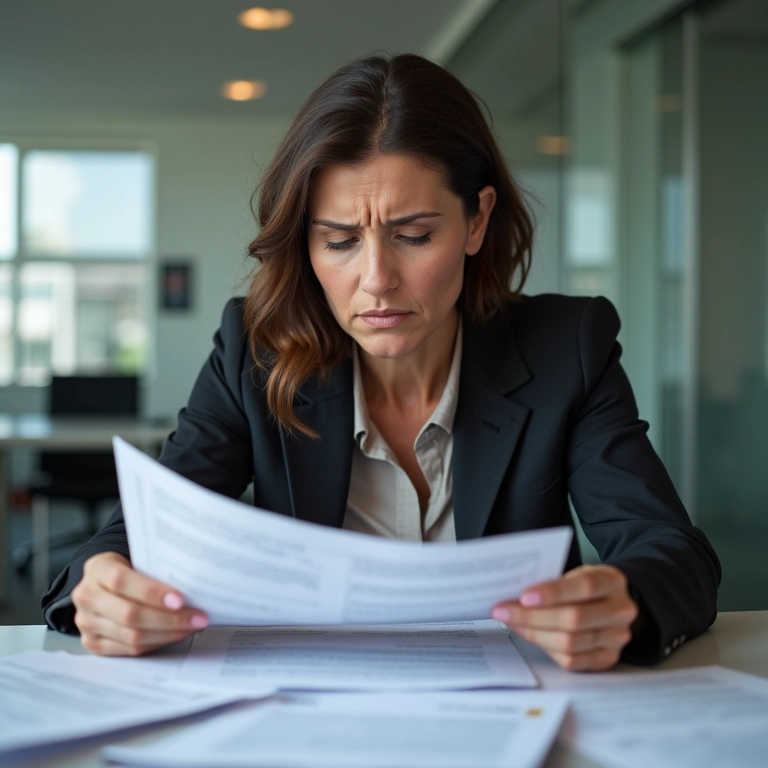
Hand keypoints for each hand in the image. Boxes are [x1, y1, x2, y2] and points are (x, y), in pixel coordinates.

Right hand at [72, 552, 208, 655]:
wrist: (103, 581)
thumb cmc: (129, 567)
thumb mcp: (137, 557)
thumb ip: (156, 568)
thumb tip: (194, 585)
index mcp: (98, 568)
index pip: (122, 581)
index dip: (152, 592)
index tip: (181, 600)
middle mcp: (87, 596)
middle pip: (129, 614)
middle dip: (169, 619)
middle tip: (198, 618)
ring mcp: (87, 623)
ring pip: (131, 636)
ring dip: (168, 634)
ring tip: (192, 627)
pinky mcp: (93, 643)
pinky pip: (128, 650)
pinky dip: (157, 643)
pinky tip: (175, 635)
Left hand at [491, 564, 637, 670]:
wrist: (612, 602)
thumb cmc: (585, 585)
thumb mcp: (576, 572)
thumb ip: (553, 580)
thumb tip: (514, 594)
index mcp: (613, 581)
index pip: (585, 586)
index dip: (553, 593)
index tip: (524, 597)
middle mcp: (620, 611)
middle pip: (574, 619)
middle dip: (533, 617)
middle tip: (504, 611)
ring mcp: (616, 638)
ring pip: (570, 643)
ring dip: (534, 633)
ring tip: (511, 622)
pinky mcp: (607, 658)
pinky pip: (572, 661)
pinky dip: (545, 648)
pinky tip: (528, 635)